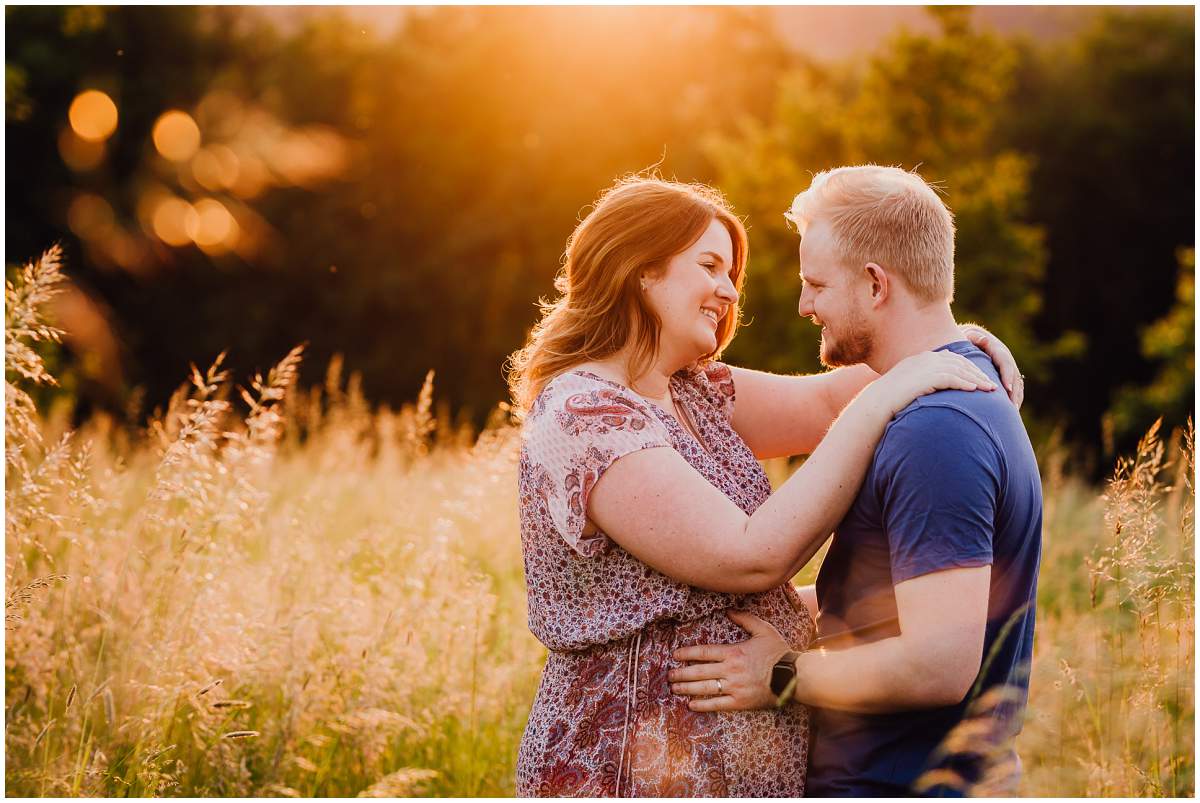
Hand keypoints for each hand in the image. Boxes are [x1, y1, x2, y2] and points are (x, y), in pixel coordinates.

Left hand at [668, 610, 790, 711]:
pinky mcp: (740, 703)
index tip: (675, 655)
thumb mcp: (763, 630)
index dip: (687, 654)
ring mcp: (735, 688)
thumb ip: (745, 619)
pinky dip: (703, 705)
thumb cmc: (779, 653)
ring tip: (674, 688)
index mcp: (734, 652)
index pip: (704, 652)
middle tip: (669, 675)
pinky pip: (717, 705)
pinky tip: (691, 705)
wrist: (794, 678)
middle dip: (682, 673)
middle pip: (699, 672)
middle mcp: (731, 671)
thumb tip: (728, 611)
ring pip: (705, 688)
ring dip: (687, 688)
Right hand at [871, 350, 996, 415]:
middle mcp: (926, 358)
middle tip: (990, 383)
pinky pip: (952, 378)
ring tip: (989, 389)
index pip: (952, 359)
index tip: (979, 377)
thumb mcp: (908, 385)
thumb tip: (934, 388)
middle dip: (977, 372)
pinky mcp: (927, 377)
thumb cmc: (891, 398)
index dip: (968, 368)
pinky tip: (975, 390)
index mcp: (922, 358)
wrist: (878, 402)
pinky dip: (965, 383)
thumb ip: (923, 381)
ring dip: (977, 379)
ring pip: (960, 370)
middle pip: (960, 362)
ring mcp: (927, 366)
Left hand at [960, 324, 1023, 408]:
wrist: (976, 338)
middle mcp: (1007, 361)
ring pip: (1017, 385)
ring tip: (1013, 414)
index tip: (1007, 388)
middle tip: (1012, 407)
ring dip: (1015, 399)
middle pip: (1014, 378)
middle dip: (1013, 392)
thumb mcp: (971, 337)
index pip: (1006, 365)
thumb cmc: (969, 340)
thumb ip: (976, 338)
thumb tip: (983, 339)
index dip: (1007, 376)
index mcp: (999, 352)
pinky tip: (1011, 413)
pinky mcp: (1008, 377)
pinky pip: (1014, 389)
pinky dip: (1014, 400)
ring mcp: (1009, 369)